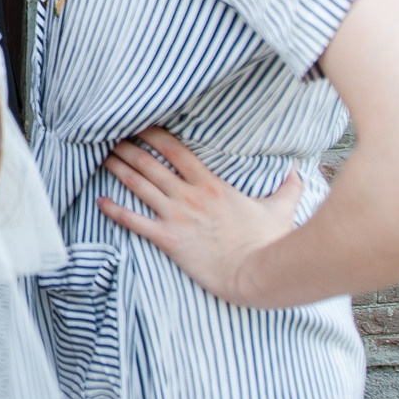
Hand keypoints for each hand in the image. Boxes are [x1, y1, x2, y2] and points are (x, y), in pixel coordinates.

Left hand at [98, 127, 301, 307]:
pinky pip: (134, 221)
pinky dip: (114, 211)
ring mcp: (176, 216)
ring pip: (138, 185)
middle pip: (150, 164)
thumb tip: (299, 173)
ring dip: (118, 170)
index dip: (154, 135)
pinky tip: (99, 201)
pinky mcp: (167, 239)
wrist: (256, 274)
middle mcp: (189, 195)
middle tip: (110, 138)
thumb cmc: (268, 243)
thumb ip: (287, 189)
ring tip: (103, 158)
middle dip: (128, 149)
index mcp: (211, 184)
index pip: (175, 151)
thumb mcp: (280, 210)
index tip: (138, 125)